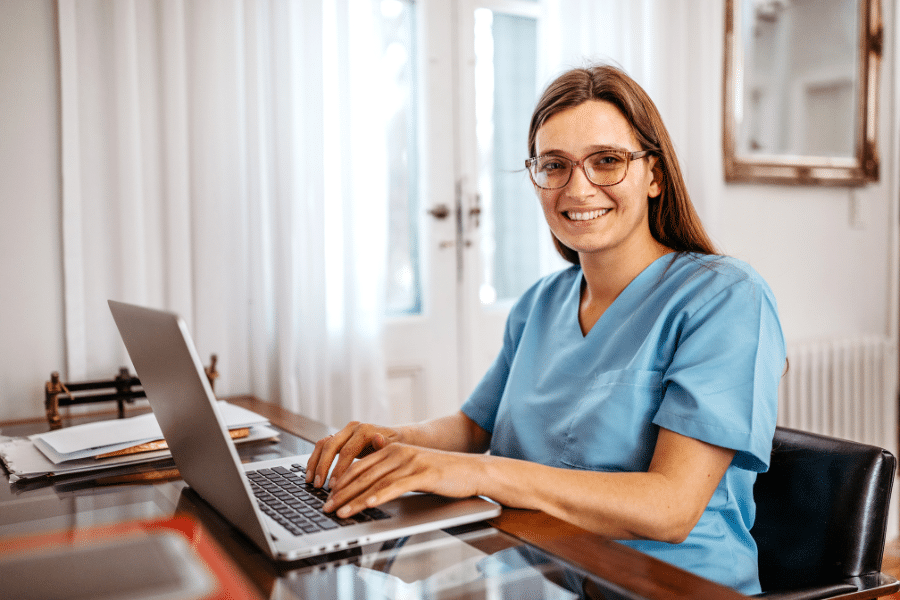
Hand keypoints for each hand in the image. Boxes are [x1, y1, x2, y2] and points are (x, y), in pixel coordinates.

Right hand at [305, 421, 402, 488]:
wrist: (396, 438)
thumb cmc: (396, 446)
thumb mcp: (393, 448)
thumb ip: (384, 446)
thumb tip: (378, 439)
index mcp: (365, 430)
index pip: (347, 450)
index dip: (338, 469)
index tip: (334, 486)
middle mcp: (352, 428)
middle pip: (331, 445)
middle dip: (323, 467)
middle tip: (319, 486)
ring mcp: (344, 431)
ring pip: (322, 444)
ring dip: (314, 464)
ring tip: (311, 483)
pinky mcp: (339, 437)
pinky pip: (322, 447)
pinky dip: (315, 461)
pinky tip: (311, 476)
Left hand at [322, 444, 484, 517]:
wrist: (472, 470)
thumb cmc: (441, 473)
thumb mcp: (410, 469)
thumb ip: (390, 473)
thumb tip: (367, 489)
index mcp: (392, 449)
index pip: (359, 465)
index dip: (341, 482)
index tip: (328, 497)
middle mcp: (398, 452)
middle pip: (362, 474)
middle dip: (342, 493)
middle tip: (326, 508)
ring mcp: (410, 462)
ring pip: (375, 482)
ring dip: (354, 499)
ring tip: (340, 512)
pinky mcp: (422, 474)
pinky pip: (395, 487)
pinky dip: (378, 497)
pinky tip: (367, 506)